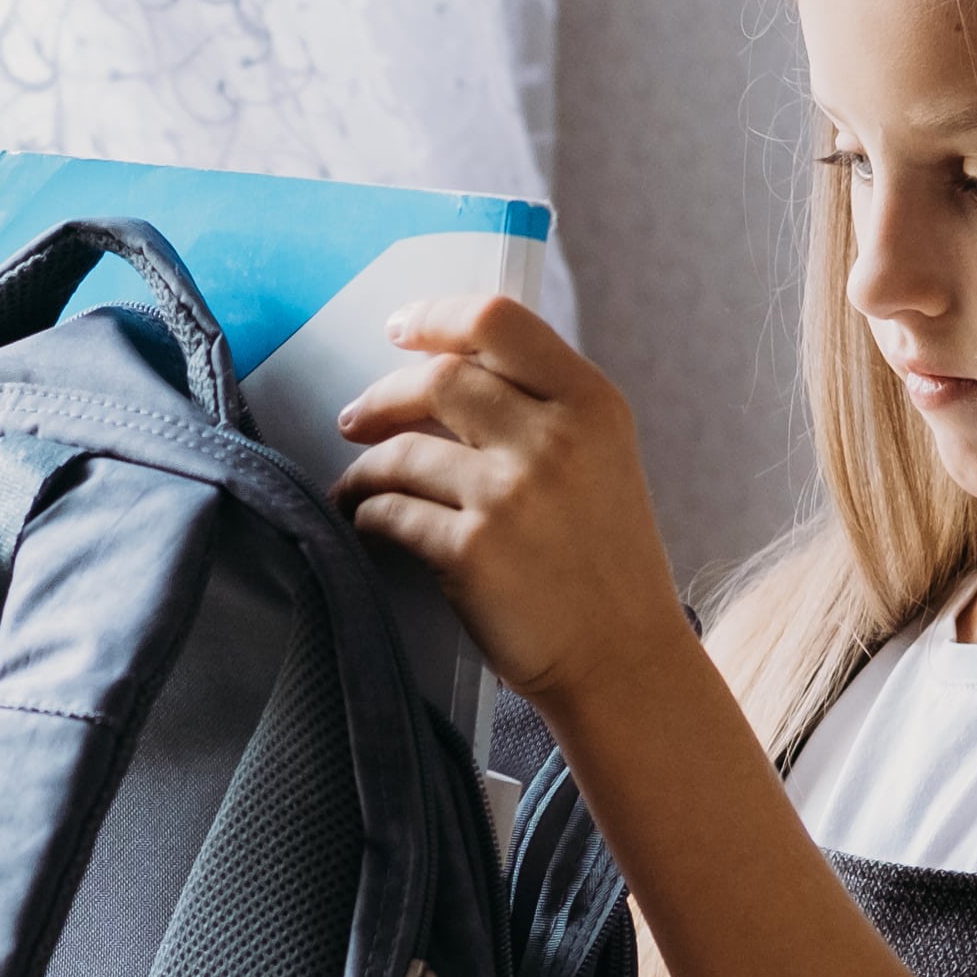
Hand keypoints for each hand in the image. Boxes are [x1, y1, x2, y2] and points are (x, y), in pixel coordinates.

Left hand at [330, 293, 689, 711]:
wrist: (622, 660)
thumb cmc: (604, 562)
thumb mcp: (603, 461)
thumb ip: (543, 408)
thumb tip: (444, 371)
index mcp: (592, 404)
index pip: (498, 320)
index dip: (435, 317)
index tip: (399, 329)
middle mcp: (555, 439)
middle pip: (438, 379)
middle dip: (382, 396)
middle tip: (355, 418)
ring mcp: (511, 495)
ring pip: (402, 451)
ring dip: (364, 467)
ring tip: (356, 484)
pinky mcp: (472, 552)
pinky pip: (391, 513)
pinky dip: (368, 514)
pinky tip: (368, 522)